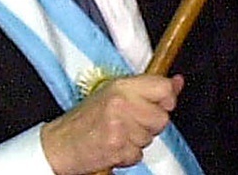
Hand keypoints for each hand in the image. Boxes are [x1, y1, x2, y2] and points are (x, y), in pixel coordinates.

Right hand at [41, 74, 183, 174]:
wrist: (61, 143)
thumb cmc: (84, 119)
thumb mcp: (112, 93)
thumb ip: (147, 87)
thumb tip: (176, 82)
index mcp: (120, 87)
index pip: (163, 88)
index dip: (167, 98)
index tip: (160, 103)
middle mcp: (121, 104)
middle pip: (162, 118)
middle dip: (150, 124)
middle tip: (131, 122)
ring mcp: (120, 127)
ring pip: (151, 138)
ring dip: (138, 140)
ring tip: (118, 133)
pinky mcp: (118, 148)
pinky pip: (139, 154)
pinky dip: (129, 154)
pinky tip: (114, 145)